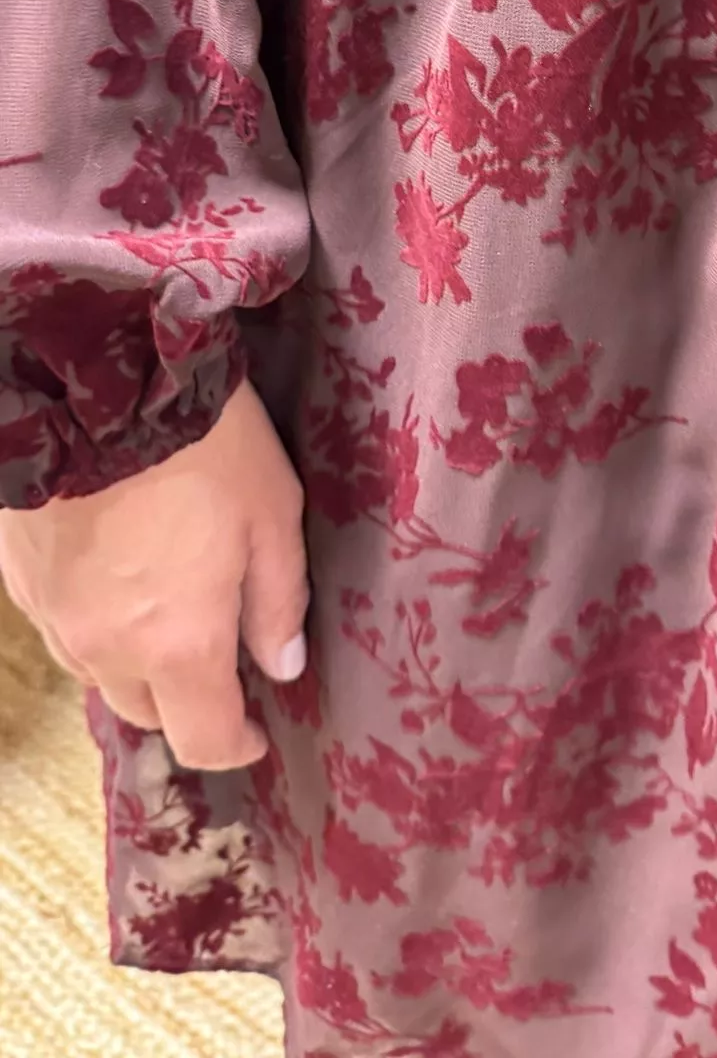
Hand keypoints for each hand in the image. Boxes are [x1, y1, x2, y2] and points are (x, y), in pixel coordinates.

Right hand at [0, 376, 308, 771]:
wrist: (96, 380)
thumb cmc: (204, 444)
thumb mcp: (272, 512)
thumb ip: (279, 600)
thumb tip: (283, 667)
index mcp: (179, 645)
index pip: (204, 739)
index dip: (236, 743)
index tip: (257, 727)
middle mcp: (107, 648)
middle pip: (146, 711)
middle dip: (186, 699)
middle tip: (217, 657)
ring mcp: (55, 615)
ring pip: (98, 672)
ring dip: (135, 662)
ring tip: (165, 612)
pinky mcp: (20, 577)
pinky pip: (62, 626)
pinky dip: (93, 621)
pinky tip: (116, 576)